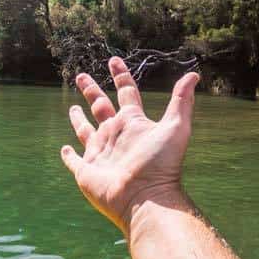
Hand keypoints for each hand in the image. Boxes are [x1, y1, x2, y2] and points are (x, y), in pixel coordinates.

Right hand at [60, 57, 199, 237]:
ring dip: (78, 119)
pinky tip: (65, 149)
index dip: (120, 76)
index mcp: (132, 123)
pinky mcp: (85, 171)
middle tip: (80, 76)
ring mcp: (99, 153)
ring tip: (72, 108)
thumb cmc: (160, 164)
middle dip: (91, 90)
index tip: (114, 60)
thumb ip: (181, 101)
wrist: (144, 198)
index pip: (125, 93)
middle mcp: (115, 135)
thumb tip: (194, 75)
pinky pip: (74, 160)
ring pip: (85, 130)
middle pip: (100, 107)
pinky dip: (68, 155)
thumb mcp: (175, 128)